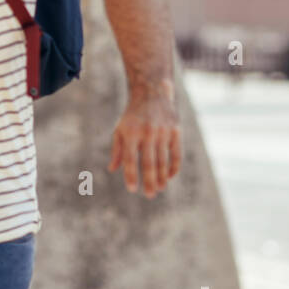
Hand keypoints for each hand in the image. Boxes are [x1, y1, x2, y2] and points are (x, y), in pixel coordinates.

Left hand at [107, 81, 180, 196]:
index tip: (132, 189)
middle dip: (149, 181)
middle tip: (149, 195)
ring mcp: (163, 132)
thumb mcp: (120, 129)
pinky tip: (169, 177)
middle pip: (149, 162)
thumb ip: (118, 150)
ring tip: (159, 189)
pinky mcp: (175, 131)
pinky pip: (176, 153)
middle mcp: (147, 133)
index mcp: (131, 133)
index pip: (130, 159)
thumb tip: (112, 169)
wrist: (152, 93)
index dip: (131, 175)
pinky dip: (173, 167)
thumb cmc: (133, 116)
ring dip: (161, 177)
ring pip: (163, 160)